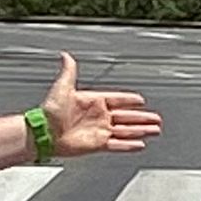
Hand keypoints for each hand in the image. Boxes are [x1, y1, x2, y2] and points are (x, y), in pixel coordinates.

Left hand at [43, 50, 163, 155]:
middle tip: (156, 119)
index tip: (141, 100)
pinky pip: (118, 144)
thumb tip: (65, 55)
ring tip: (155, 130)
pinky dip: (129, 145)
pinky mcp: (98, 144)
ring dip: (141, 130)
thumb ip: (69, 71)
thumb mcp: (62, 86)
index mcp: (93, 101)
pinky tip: (140, 144)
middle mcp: (98, 116)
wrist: (44, 132)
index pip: (117, 99)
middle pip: (126, 116)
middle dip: (142, 118)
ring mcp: (99, 131)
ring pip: (126, 130)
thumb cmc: (50, 111)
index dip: (129, 100)